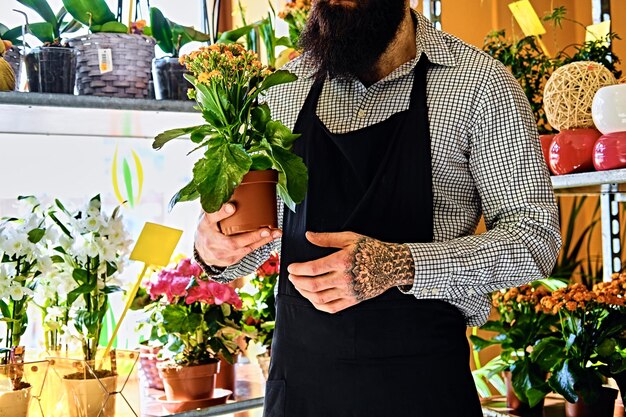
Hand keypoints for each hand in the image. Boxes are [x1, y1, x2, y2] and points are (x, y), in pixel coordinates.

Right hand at [195, 203, 281, 266]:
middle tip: (266, 230)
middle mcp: (213, 243)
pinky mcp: (232, 259)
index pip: (211, 218)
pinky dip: (260, 244)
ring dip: (261, 241)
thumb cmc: (207, 230)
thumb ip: (216, 206)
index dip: (221, 213)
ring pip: (244, 249)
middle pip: (232, 242)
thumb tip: (229, 191)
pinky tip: (270, 236)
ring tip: (275, 232)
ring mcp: (223, 254)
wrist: (203, 253)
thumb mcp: (207, 216)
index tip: (231, 206)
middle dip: (251, 237)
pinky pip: (248, 251)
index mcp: (205, 227)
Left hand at [287, 231, 414, 313]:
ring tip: (299, 286)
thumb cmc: (371, 249)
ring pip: (319, 298)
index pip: (313, 269)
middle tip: (291, 276)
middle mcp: (345, 279)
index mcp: (343, 261)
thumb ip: (327, 238)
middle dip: (298, 282)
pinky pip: (331, 308)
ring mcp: (349, 292)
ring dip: (304, 293)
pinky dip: (317, 305)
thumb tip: (308, 236)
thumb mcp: (350, 238)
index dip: (298, 270)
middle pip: (313, 285)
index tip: (291, 267)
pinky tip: (311, 298)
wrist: (392, 265)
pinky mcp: (353, 300)